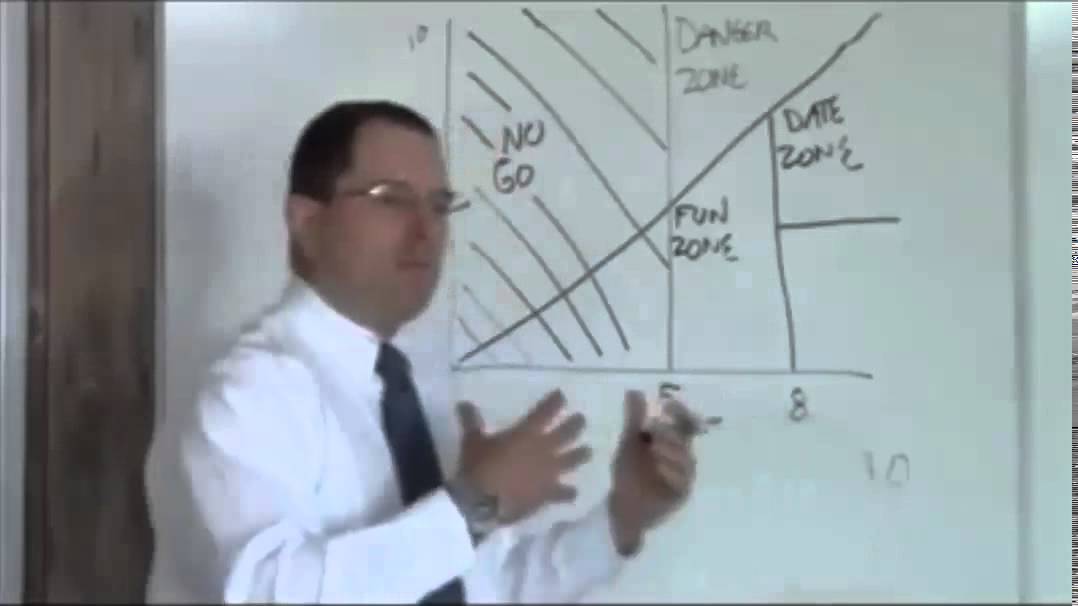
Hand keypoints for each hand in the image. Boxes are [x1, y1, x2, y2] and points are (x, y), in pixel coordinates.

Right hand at [455, 389, 592, 523]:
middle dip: (576, 425)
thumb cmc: (478, 467)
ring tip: (588, 451)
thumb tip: (463, 403)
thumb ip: (471, 421)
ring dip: (581, 454)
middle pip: (567, 433)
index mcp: (527, 433)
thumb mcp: (472, 441)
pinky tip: (575, 492)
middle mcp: (544, 449)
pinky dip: (570, 493)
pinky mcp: (548, 494)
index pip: (546, 412)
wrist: (483, 503)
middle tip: (582, 420)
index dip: (556, 402)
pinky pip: (564, 492)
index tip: (562, 396)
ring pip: (573, 460)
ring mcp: (550, 472)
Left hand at [608, 390, 697, 554]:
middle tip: (654, 428)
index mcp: (670, 442)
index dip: (679, 412)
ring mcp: (683, 476)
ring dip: (672, 450)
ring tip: (654, 446)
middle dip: (671, 432)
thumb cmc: (627, 474)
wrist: (621, 507)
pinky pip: (683, 481)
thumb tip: (634, 390)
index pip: (683, 422)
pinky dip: (672, 471)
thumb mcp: (628, 444)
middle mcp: (681, 457)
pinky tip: (660, 466)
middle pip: (686, 439)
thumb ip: (634, 419)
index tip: (668, 405)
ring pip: (687, 459)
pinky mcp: (681, 493)